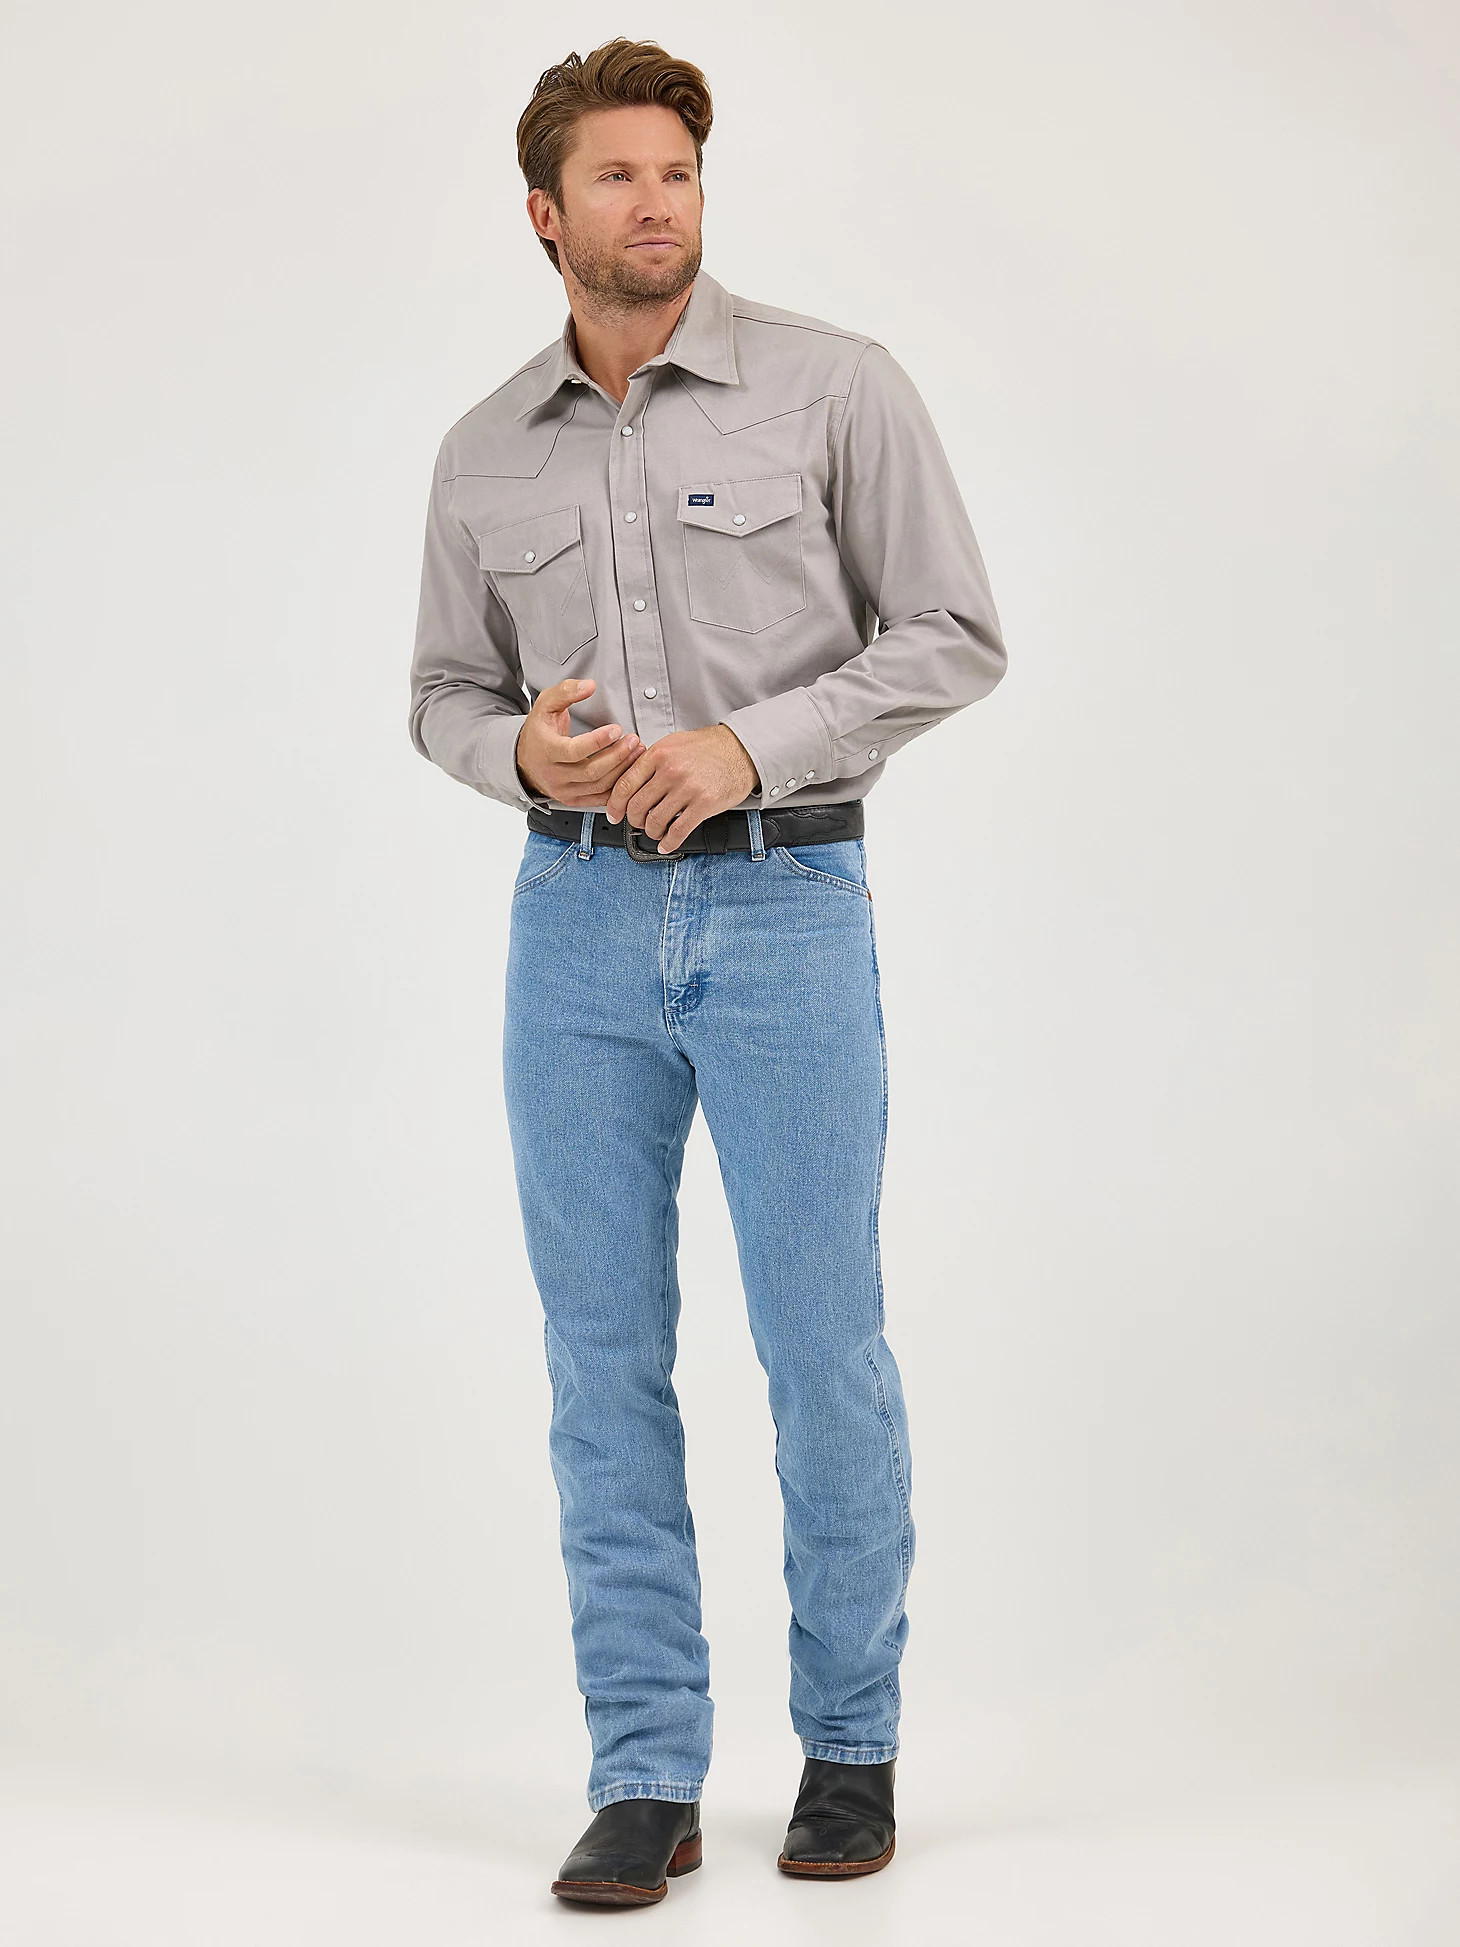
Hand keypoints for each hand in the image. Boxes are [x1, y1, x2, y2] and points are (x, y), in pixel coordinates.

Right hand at [515, 677, 645, 804]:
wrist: (524, 759)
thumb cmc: (538, 731)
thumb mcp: (546, 704)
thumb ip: (566, 691)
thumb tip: (589, 685)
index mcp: (546, 751)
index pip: (575, 751)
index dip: (598, 741)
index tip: (617, 729)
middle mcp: (554, 775)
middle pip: (591, 771)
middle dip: (618, 756)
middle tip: (634, 741)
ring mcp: (563, 791)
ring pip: (598, 786)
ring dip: (622, 770)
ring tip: (636, 752)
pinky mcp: (572, 800)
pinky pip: (599, 799)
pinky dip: (616, 787)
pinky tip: (628, 772)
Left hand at [603, 723, 758, 851]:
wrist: (741, 750)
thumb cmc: (709, 747)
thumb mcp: (674, 744)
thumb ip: (652, 761)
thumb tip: (631, 782)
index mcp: (659, 754)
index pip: (625, 785)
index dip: (615, 805)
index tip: (615, 814)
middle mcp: (671, 770)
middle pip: (637, 806)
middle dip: (634, 821)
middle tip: (638, 824)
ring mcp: (688, 788)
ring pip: (655, 821)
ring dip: (652, 832)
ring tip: (656, 832)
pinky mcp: (704, 804)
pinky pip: (679, 831)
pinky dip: (669, 842)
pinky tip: (667, 844)